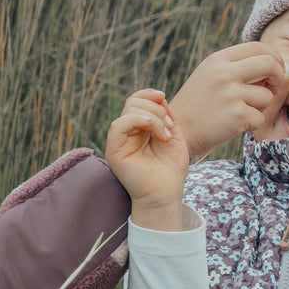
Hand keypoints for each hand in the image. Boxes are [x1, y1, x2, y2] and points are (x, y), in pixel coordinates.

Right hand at [105, 89, 189, 229]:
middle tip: (169, 127)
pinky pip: (118, 125)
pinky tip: (153, 130)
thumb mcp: (173, 136)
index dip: (148, 94)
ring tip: (165, 135)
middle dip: (155, 108)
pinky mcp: (114, 151)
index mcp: (139, 128)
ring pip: (128, 111)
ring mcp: (119, 142)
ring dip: (152, 117)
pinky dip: (136, 120)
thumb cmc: (171, 169)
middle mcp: (126, 133)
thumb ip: (166, 116)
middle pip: (132, 102)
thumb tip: (159, 97)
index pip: (136, 100)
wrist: (166, 194)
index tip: (164, 97)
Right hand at [169, 43, 287, 153]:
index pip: (258, 47)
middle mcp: (224, 73)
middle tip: (274, 88)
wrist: (178, 132)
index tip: (277, 69)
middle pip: (270, 64)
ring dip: (260, 107)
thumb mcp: (212, 76)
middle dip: (279, 76)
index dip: (274, 57)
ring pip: (267, 96)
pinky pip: (260, 117)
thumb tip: (287, 68)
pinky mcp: (237, 116)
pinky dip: (251, 124)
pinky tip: (233, 124)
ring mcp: (231, 94)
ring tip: (238, 112)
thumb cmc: (199, 104)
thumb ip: (243, 69)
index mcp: (218, 59)